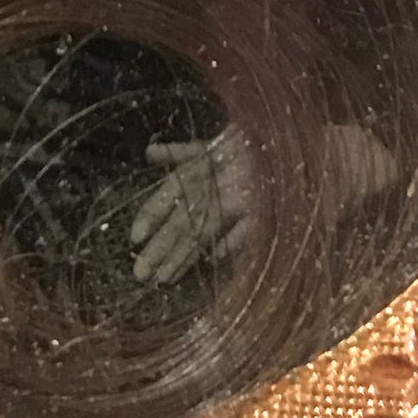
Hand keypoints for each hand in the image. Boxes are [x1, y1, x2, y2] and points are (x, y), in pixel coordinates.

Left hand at [131, 129, 252, 285]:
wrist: (283, 141)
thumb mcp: (214, 146)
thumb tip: (150, 153)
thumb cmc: (248, 145)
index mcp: (202, 166)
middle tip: (140, 273)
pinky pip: (244, 232)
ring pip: (204, 230)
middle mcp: (216, 184)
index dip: (151, 214)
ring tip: (165, 277)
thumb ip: (182, 153)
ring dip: (183, 255)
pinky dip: (229, 244)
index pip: (169, 193)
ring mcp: (239, 198)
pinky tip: (214, 258)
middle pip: (182, 220)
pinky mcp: (262, 211)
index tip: (134, 238)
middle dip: (160, 247)